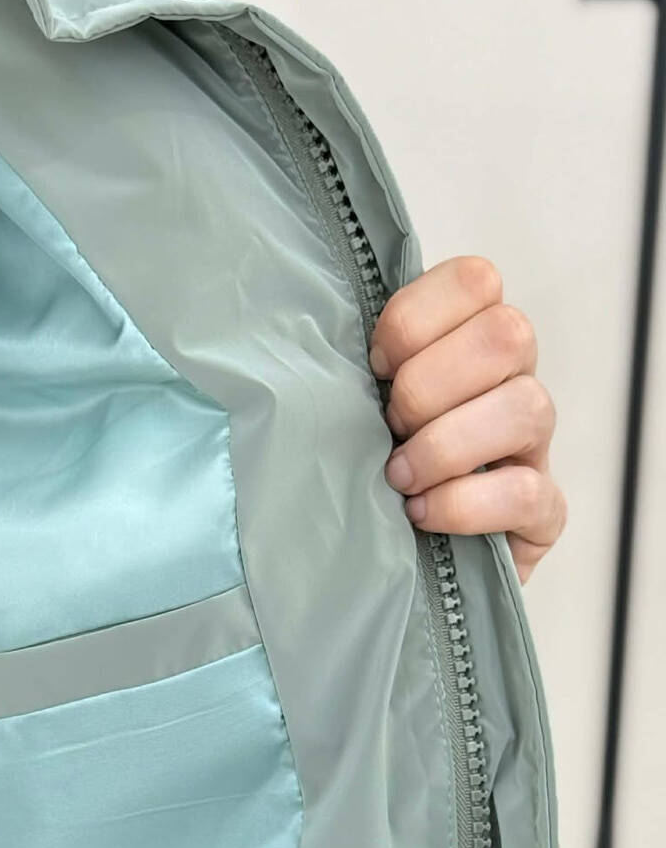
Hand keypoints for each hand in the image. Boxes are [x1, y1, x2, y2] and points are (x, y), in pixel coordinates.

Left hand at [369, 256, 566, 582]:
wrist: (389, 566)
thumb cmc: (361, 473)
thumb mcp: (350, 409)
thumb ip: (350, 368)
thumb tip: (305, 345)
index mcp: (468, 341)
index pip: (476, 281)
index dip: (415, 319)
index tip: (373, 366)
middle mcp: (511, 383)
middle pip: (507, 334)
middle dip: (428, 384)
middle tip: (388, 427)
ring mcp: (533, 448)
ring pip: (527, 407)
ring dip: (446, 444)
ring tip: (400, 479)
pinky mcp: (543, 514)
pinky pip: (530, 493)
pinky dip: (466, 504)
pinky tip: (423, 516)